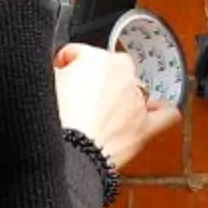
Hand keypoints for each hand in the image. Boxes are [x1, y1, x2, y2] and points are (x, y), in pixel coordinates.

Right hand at [54, 43, 180, 169]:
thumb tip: (55, 73)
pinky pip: (166, 114)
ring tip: (105, 106)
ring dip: (121, 94)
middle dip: (93, 77)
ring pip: (135, 87)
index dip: (65, 65)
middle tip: (74, 94)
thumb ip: (53, 72)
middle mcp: (120, 74)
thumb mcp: (41, 83)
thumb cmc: (53, 120)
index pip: (78, 53)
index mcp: (95, 57)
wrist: (66, 154)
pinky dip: (160, 111)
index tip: (58, 76)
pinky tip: (152, 111)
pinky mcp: (143, 127)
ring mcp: (135, 101)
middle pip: (108, 67)